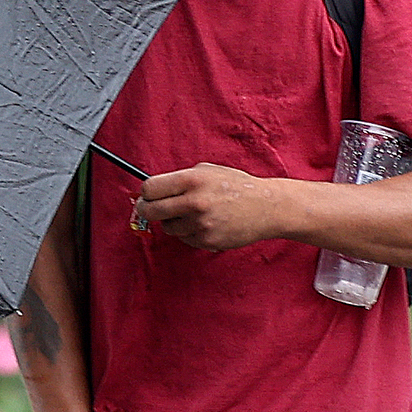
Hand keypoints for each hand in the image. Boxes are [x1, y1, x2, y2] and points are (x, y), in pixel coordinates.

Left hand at [131, 163, 292, 251]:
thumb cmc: (236, 186)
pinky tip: (206, 223)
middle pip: (150, 211)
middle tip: (150, 209)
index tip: (147, 196)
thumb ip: (180, 179)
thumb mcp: (208, 171)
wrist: (266, 207)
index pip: (150, 189)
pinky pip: (184, 238)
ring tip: (193, 213)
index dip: (145, 193)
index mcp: (191, 180)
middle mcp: (194, 202)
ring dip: (173, 222)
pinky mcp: (206, 240)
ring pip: (167, 227)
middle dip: (147, 210)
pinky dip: (189, 232)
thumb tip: (152, 189)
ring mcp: (199, 223)